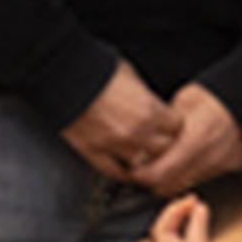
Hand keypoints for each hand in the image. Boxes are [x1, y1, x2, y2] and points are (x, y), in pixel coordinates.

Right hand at [62, 62, 178, 183]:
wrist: (64, 75)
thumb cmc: (97, 70)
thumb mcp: (132, 77)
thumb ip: (147, 97)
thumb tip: (155, 107)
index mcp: (149, 110)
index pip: (177, 127)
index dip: (173, 125)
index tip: (169, 123)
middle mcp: (135, 131)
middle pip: (164, 149)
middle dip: (163, 143)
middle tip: (158, 139)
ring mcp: (113, 145)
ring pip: (142, 165)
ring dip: (144, 159)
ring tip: (143, 154)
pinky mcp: (92, 151)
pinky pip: (114, 171)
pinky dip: (122, 171)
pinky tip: (126, 168)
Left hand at [127, 83, 241, 194]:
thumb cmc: (210, 98)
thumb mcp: (179, 106)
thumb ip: (162, 132)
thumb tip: (143, 151)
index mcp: (196, 138)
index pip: (160, 173)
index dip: (142, 175)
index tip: (135, 170)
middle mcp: (212, 156)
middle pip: (171, 185)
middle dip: (155, 180)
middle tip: (147, 169)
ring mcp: (224, 164)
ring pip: (187, 186)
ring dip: (173, 180)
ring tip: (167, 165)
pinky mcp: (232, 167)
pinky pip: (204, 181)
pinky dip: (192, 176)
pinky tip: (186, 164)